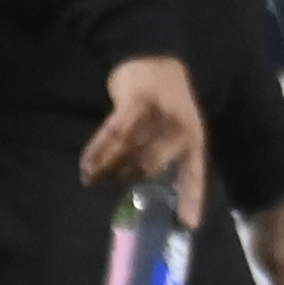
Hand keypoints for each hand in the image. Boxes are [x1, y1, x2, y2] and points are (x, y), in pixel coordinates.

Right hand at [83, 55, 205, 224]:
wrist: (153, 59)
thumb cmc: (162, 105)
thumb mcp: (173, 130)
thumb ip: (163, 157)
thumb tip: (145, 192)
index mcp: (194, 139)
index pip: (195, 174)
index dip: (192, 199)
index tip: (188, 225)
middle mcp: (182, 128)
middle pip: (154, 164)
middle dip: (132, 179)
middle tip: (114, 186)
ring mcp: (161, 113)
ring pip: (132, 150)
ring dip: (110, 167)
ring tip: (94, 178)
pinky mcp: (138, 100)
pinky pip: (115, 132)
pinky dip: (99, 151)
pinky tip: (87, 165)